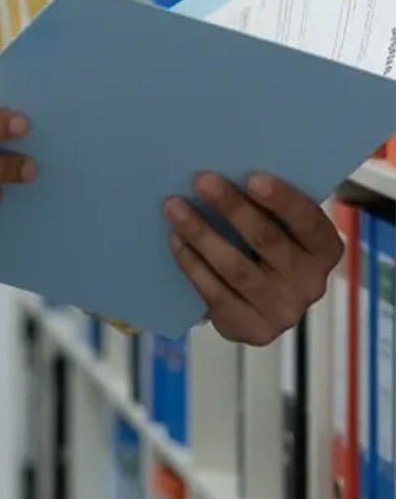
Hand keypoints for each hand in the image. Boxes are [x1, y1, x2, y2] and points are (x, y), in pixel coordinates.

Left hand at [164, 172, 342, 344]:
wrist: (259, 300)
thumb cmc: (265, 243)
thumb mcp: (279, 223)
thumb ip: (266, 203)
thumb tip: (224, 168)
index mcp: (324, 249)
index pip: (308, 221)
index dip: (282, 200)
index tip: (253, 177)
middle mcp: (310, 284)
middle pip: (267, 241)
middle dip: (232, 208)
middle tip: (202, 180)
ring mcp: (283, 311)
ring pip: (236, 268)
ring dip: (201, 234)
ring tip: (174, 206)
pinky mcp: (252, 329)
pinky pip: (215, 293)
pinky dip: (191, 264)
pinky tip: (175, 239)